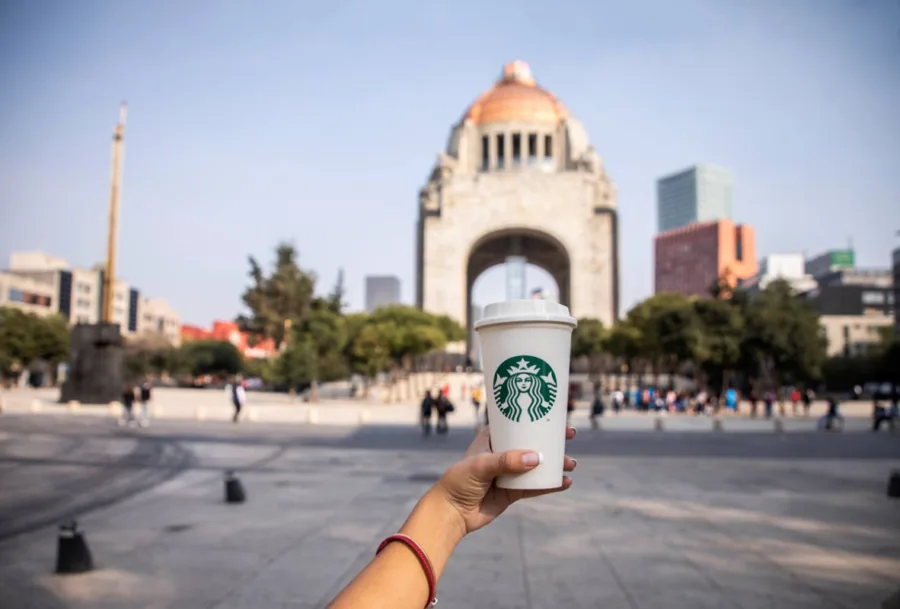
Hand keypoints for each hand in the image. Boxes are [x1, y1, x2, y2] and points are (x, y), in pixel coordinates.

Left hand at [434, 425, 575, 533]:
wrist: (451, 513)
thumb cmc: (459, 481)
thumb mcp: (481, 465)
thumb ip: (507, 461)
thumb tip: (536, 458)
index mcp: (491, 438)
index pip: (516, 423)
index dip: (536, 419)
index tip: (555, 418)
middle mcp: (502, 453)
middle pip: (531, 443)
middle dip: (551, 441)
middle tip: (569, 437)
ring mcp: (508, 473)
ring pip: (536, 465)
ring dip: (554, 464)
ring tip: (570, 464)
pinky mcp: (512, 492)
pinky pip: (535, 487)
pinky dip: (550, 484)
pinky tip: (565, 482)